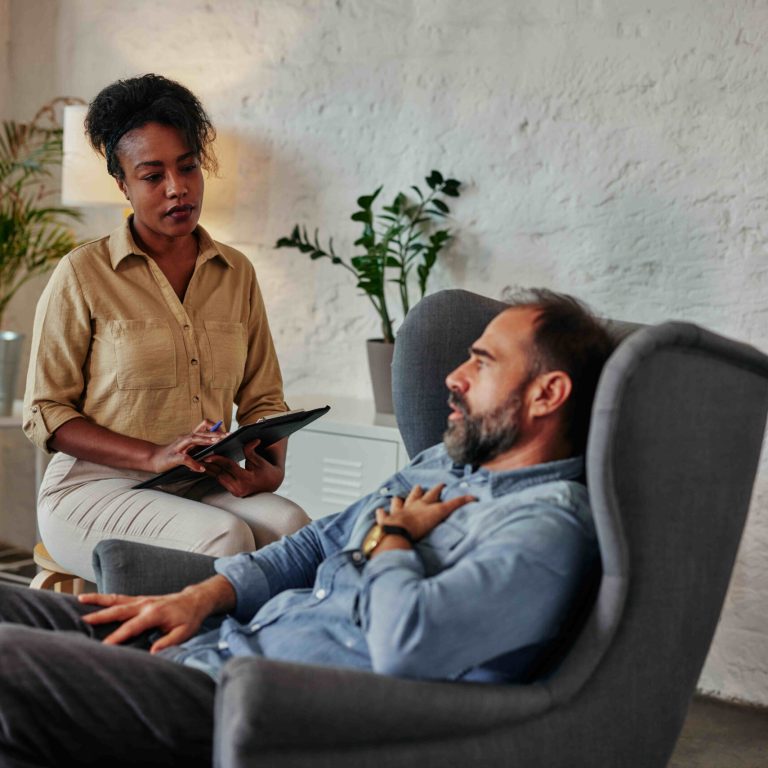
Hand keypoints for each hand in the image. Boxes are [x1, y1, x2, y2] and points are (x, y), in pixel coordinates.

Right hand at [78, 590, 208, 652]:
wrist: (195, 599)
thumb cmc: (189, 617)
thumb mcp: (185, 632)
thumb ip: (168, 642)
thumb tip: (153, 653)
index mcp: (154, 614)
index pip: (132, 627)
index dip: (117, 637)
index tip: (103, 646)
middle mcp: (145, 604)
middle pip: (119, 610)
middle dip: (100, 616)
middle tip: (82, 621)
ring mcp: (141, 600)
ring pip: (116, 599)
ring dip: (98, 599)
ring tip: (79, 599)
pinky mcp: (140, 599)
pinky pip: (120, 598)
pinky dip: (105, 598)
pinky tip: (92, 599)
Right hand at [147, 419, 227, 473]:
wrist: (153, 459)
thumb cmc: (172, 454)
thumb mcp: (187, 448)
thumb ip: (199, 446)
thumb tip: (215, 446)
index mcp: (190, 437)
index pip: (203, 427)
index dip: (215, 427)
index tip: (227, 432)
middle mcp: (185, 439)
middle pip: (201, 432)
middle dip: (215, 433)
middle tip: (228, 436)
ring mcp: (178, 447)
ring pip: (193, 439)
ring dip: (205, 440)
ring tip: (217, 442)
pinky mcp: (173, 457)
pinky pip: (185, 459)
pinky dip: (193, 463)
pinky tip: (201, 468)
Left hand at [201, 437, 285, 497]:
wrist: (272, 483)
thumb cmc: (266, 470)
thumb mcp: (259, 460)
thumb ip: (251, 451)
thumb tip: (249, 440)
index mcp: (247, 480)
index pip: (229, 467)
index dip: (218, 459)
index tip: (207, 454)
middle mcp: (240, 488)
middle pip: (220, 473)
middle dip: (209, 464)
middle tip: (198, 455)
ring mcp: (236, 492)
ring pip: (218, 478)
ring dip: (209, 469)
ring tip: (199, 460)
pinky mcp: (233, 492)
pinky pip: (221, 481)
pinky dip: (214, 473)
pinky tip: (206, 466)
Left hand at [375, 483, 475, 541]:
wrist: (399, 532)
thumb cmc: (418, 525)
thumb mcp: (440, 514)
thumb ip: (455, 505)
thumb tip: (473, 497)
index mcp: (423, 505)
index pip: (433, 495)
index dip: (439, 490)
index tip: (442, 484)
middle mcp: (410, 506)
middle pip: (416, 496)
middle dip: (420, 491)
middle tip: (421, 486)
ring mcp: (397, 513)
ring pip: (399, 502)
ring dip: (400, 499)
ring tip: (399, 496)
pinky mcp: (386, 521)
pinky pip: (383, 515)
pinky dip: (381, 513)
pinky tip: (379, 510)